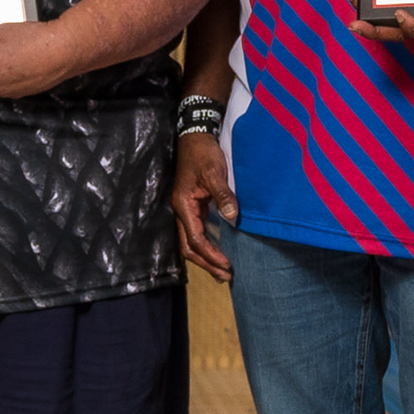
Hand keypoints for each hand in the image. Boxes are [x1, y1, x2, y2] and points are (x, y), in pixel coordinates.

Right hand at [172, 131, 238, 282]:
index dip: (210, 254)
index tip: (227, 265)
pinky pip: (197, 233)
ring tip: (223, 272)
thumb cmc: (203, 154)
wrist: (195, 137)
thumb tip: (232, 218)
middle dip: (206, 264)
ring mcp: (186, 210)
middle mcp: (181, 211)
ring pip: (191, 242)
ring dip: (206, 258)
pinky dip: (206, 246)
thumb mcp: (214, 173)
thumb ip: (223, 196)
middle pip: (188, 247)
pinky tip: (218, 253)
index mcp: (183, 205)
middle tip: (226, 276)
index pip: (195, 239)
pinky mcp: (193, 207)